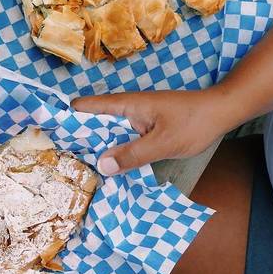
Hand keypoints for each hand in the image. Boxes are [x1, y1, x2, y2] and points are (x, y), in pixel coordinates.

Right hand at [72, 88, 235, 174]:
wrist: (221, 111)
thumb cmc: (194, 123)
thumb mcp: (163, 143)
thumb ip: (133, 154)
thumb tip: (101, 165)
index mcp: (125, 105)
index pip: (84, 107)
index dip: (65, 119)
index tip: (51, 140)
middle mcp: (126, 108)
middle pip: (91, 120)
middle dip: (76, 137)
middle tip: (62, 162)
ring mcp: (135, 116)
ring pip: (106, 130)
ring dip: (94, 145)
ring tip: (79, 168)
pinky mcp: (144, 125)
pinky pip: (120, 136)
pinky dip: (111, 148)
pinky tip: (109, 166)